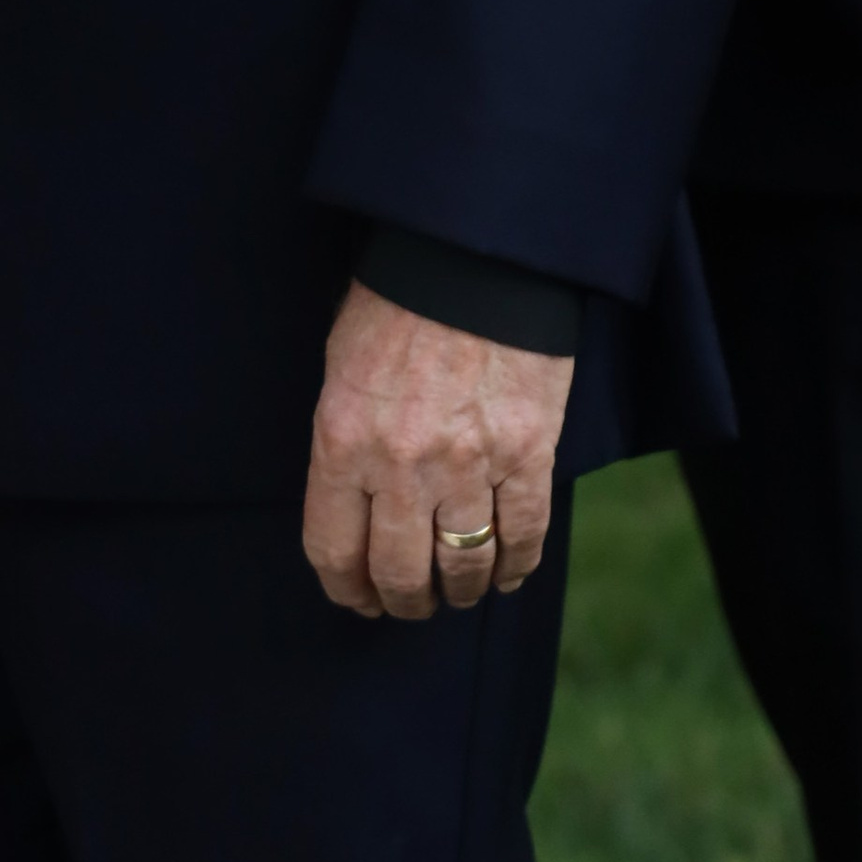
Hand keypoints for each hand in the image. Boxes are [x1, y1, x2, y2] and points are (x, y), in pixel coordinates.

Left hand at [302, 282, 573, 621]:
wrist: (469, 257)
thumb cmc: (394, 305)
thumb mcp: (341, 369)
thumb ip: (345, 444)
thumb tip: (354, 510)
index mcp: (342, 441)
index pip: (333, 549)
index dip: (346, 589)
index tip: (357, 599)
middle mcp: (401, 465)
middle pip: (401, 574)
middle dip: (403, 602)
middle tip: (409, 603)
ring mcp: (469, 464)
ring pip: (465, 567)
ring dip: (461, 592)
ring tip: (458, 592)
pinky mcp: (527, 455)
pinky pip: (524, 537)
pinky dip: (516, 567)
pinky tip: (507, 574)